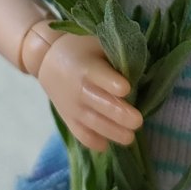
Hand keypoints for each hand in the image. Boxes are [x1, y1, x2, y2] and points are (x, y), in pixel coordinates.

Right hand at [34, 31, 143, 151]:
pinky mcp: (68, 119)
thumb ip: (118, 58)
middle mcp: (79, 89)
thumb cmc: (82, 50)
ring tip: (130, 138)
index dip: (112, 83)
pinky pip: (80, 134)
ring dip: (112, 133)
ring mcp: (72, 107)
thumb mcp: (98, 45)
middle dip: (120, 114)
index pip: (100, 77)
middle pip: (100, 104)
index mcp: (87, 67)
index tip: (126, 89)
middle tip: (138, 121)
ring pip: (93, 124)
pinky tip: (107, 144)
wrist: (48, 61)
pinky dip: (93, 142)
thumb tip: (142, 73)